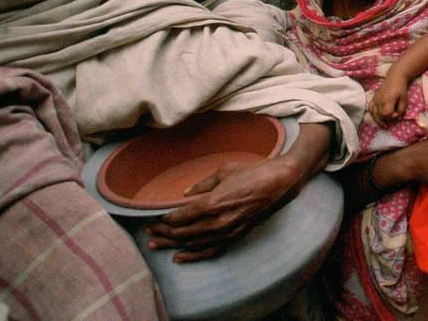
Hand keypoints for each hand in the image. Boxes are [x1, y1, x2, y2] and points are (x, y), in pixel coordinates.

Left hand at [145, 155, 303, 261]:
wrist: (280, 181)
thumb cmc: (253, 171)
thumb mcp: (224, 170)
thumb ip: (202, 185)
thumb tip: (184, 194)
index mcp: (213, 202)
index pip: (180, 218)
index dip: (163, 221)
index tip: (151, 219)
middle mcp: (218, 220)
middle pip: (182, 233)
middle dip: (162, 234)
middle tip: (147, 232)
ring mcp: (228, 230)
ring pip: (193, 244)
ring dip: (172, 245)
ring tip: (155, 244)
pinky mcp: (235, 234)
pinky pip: (210, 250)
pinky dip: (193, 255)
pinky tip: (178, 257)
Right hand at [368, 74, 408, 123]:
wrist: (394, 77)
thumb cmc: (401, 88)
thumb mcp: (404, 99)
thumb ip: (401, 110)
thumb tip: (397, 118)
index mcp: (387, 100)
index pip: (386, 114)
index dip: (392, 117)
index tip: (397, 113)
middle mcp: (379, 100)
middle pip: (379, 115)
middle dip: (386, 119)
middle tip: (393, 118)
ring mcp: (375, 99)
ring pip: (373, 113)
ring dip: (378, 120)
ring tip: (384, 125)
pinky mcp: (373, 98)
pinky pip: (370, 108)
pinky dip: (373, 114)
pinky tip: (377, 117)